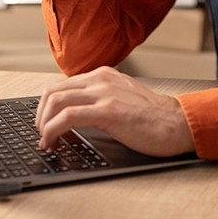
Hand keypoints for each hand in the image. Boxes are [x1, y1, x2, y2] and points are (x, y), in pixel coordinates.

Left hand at [35, 66, 195, 157]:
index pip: (60, 85)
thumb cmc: (153, 118)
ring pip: (55, 101)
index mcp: (103, 75)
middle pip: (52, 91)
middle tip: (42, 136)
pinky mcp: (109, 110)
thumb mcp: (121, 98)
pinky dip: (52, 131)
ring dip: (43, 125)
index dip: (45, 108)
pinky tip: (53, 143)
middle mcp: (101, 79)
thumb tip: (72, 116)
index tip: (44, 125)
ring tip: (46, 142)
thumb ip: (99, 99)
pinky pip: (67, 117)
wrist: (178, 123)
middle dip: (39, 117)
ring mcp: (105, 93)